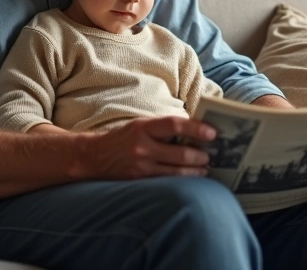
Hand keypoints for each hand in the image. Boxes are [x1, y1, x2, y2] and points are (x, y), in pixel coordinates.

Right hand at [84, 116, 216, 179]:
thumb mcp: (140, 125)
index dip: (196, 128)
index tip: (213, 133)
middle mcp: (142, 147)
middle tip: (211, 155)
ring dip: (195, 171)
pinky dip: (182, 180)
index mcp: (143, 128)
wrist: (93, 157)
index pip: (174, 125)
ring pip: (176, 172)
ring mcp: (141, 167)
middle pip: (180, 153)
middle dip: (200, 156)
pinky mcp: (140, 182)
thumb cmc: (122, 138)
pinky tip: (191, 179)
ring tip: (205, 168)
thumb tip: (193, 129)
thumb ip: (163, 128)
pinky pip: (167, 182)